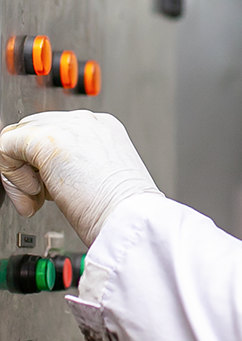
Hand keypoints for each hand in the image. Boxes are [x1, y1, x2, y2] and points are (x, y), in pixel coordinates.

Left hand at [0, 111, 161, 246]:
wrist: (130, 218)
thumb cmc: (121, 211)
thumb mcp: (101, 180)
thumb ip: (76, 166)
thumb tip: (45, 173)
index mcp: (103, 130)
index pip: (55, 133)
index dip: (44, 164)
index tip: (50, 191)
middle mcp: (86, 122)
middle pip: (33, 130)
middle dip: (29, 166)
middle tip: (41, 197)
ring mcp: (68, 127)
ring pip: (17, 137)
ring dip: (20, 173)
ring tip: (41, 199)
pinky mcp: (47, 140)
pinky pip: (5, 148)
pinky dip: (13, 177)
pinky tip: (37, 194)